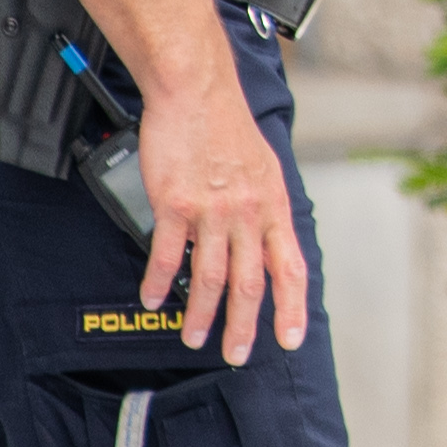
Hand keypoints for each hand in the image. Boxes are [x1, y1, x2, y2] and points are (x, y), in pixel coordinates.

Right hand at [136, 66, 309, 366]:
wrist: (197, 92)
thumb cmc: (227, 128)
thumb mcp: (265, 170)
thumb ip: (265, 209)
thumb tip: (267, 243)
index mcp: (274, 207)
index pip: (291, 268)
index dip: (291, 307)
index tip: (289, 339)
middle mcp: (248, 214)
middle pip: (249, 284)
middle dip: (244, 327)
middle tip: (235, 355)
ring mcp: (211, 211)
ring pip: (209, 277)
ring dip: (201, 314)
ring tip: (195, 337)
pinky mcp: (175, 205)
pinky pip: (167, 255)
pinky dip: (159, 283)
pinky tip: (155, 298)